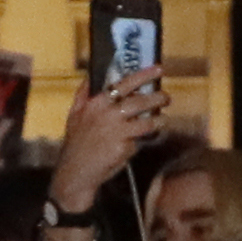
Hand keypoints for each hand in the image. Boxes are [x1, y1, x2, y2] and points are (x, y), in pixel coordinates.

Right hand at [46, 73, 166, 211]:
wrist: (75, 172)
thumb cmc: (77, 143)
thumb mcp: (75, 114)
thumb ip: (83, 93)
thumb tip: (91, 75)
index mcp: (96, 103)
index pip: (124, 83)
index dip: (143, 75)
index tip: (158, 69)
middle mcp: (107, 114)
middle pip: (140, 101)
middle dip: (158, 98)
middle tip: (167, 97)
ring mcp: (116, 131)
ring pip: (147, 122)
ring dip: (159, 120)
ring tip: (163, 119)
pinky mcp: (124, 147)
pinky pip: (138, 141)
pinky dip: (140, 141)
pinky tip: (138, 142)